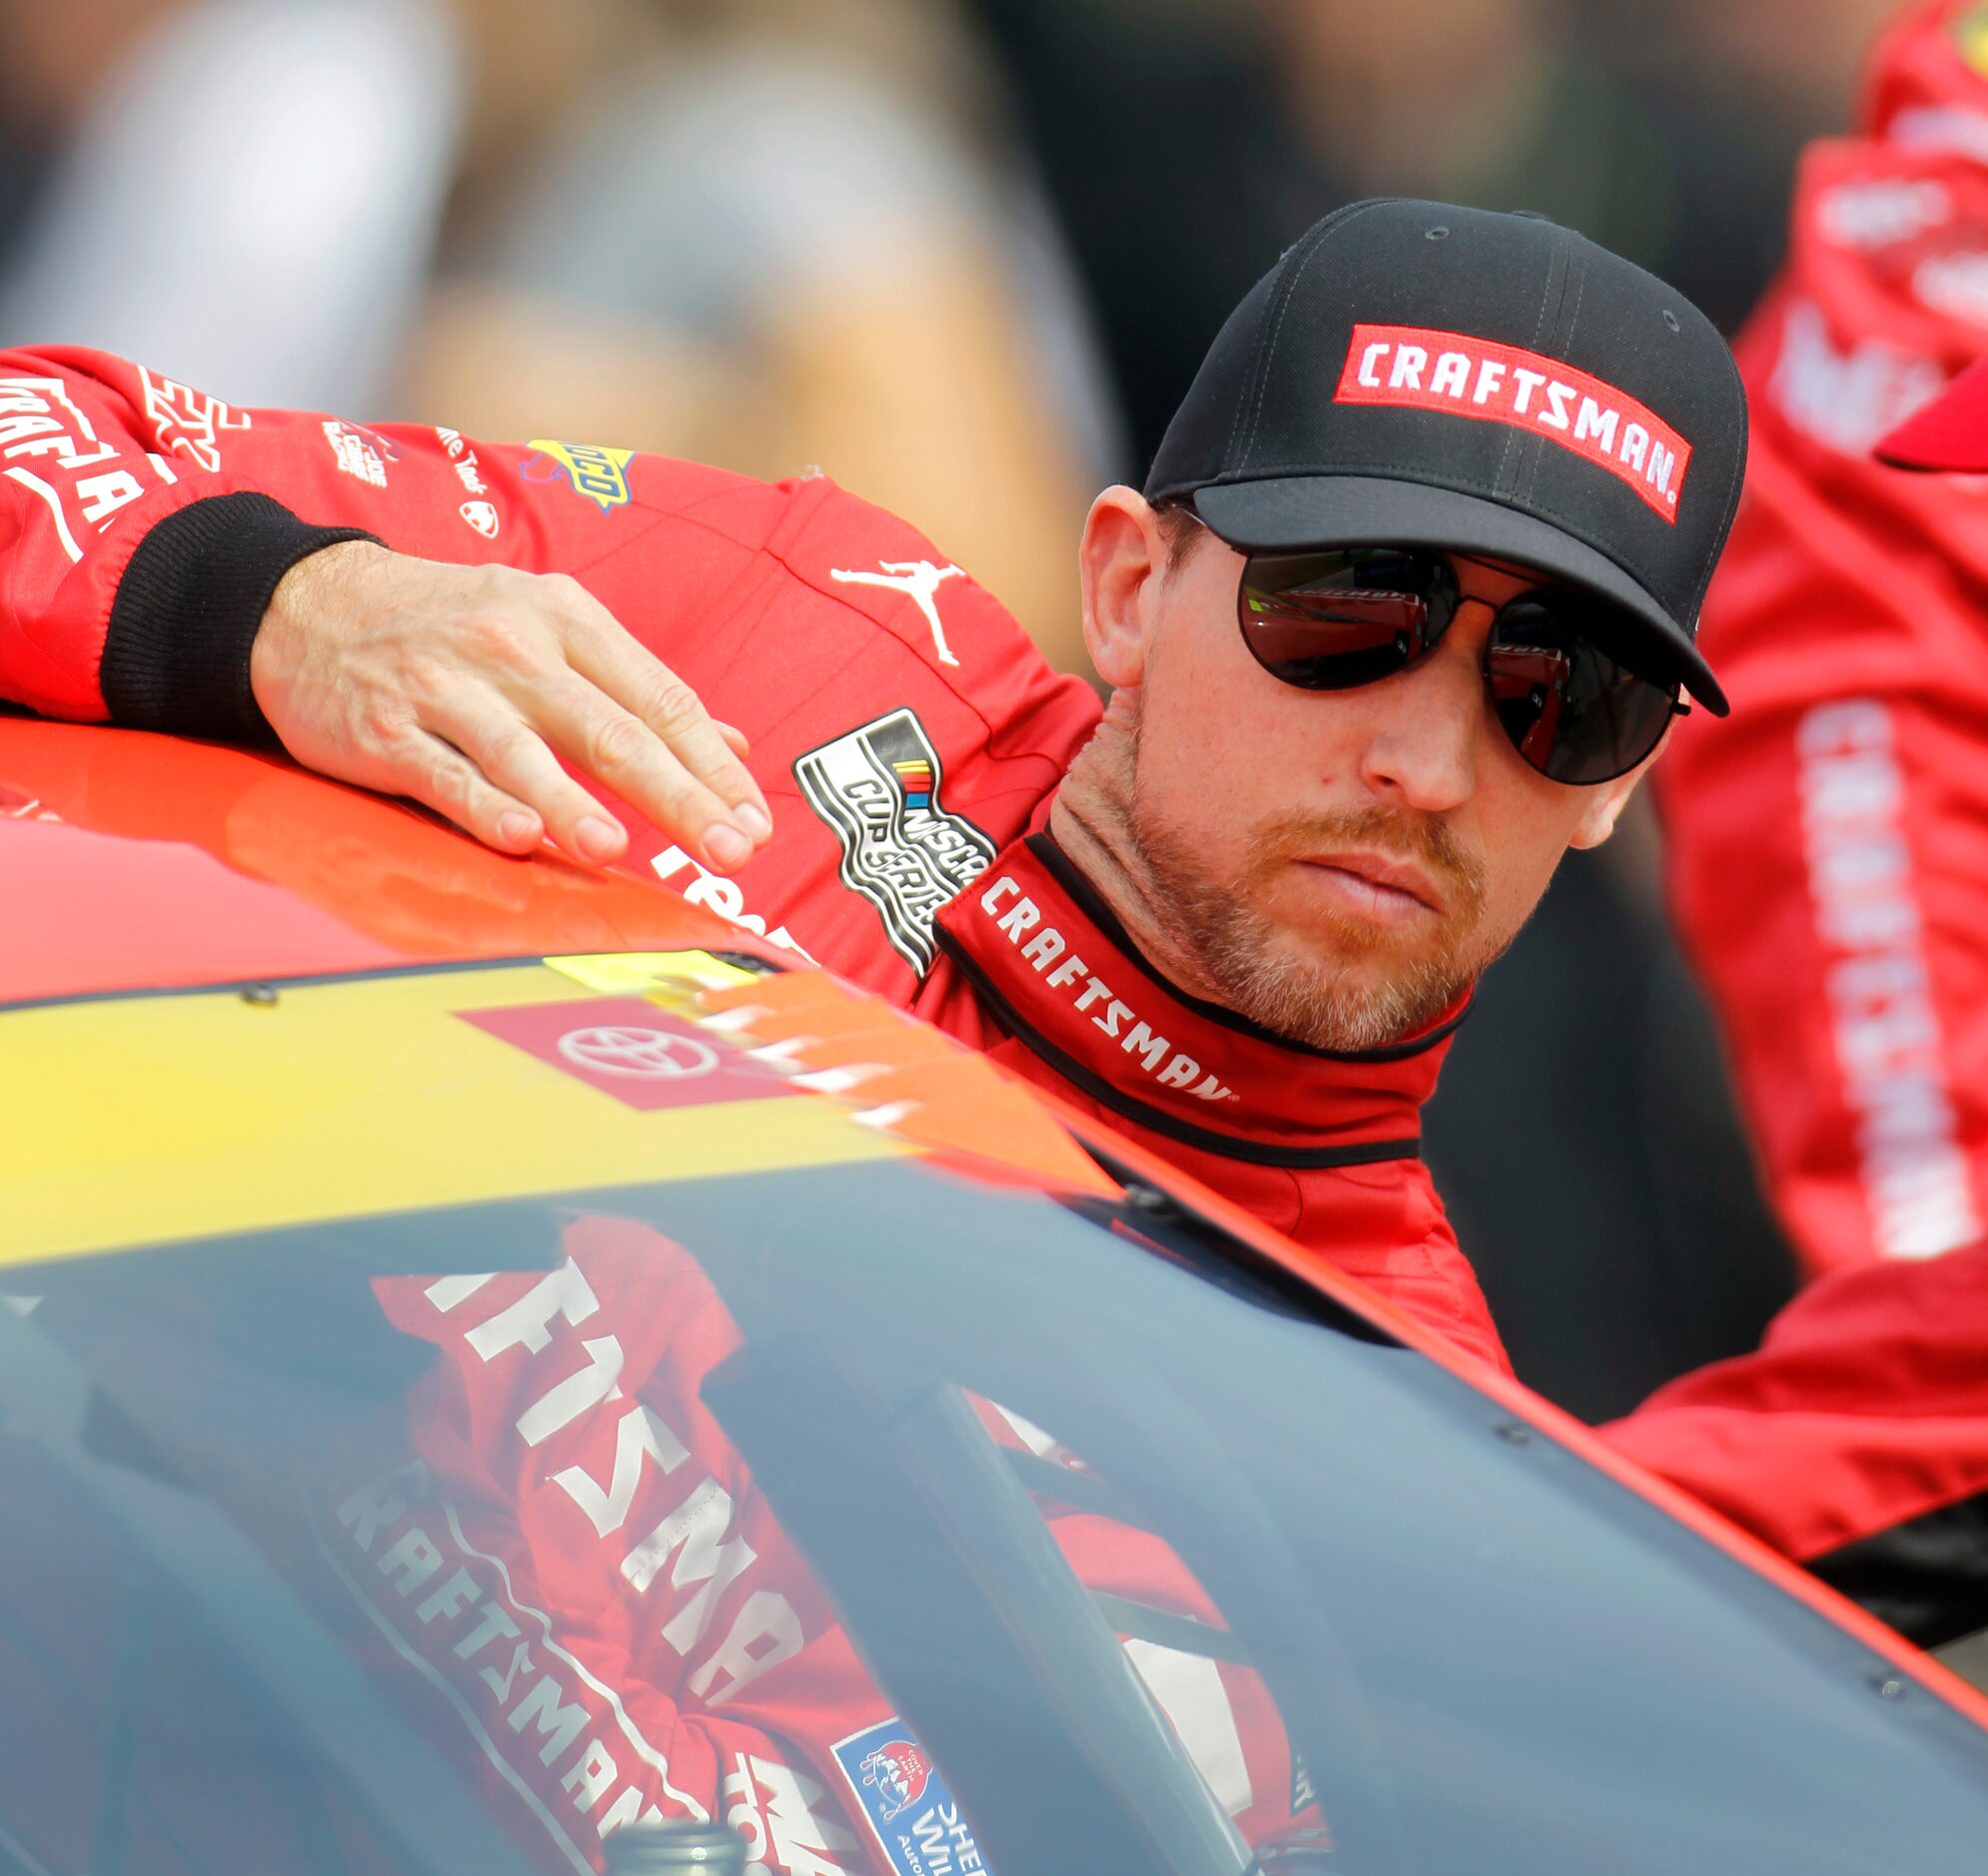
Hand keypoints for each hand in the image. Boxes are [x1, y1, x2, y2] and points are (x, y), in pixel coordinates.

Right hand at [250, 541, 771, 869]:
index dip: (711, 765)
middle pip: (610, 730)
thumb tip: (731, 746)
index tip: (753, 820)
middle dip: (677, 794)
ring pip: (523, 752)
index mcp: (567, 620)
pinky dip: (483, 807)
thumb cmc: (452, 627)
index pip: (660, 699)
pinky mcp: (387, 731)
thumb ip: (638, 692)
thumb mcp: (550, 629)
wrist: (309, 604)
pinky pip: (444, 775)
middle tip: (728, 848)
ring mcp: (447, 688)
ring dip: (573, 803)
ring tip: (619, 847)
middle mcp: (513, 648)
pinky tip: (522, 838)